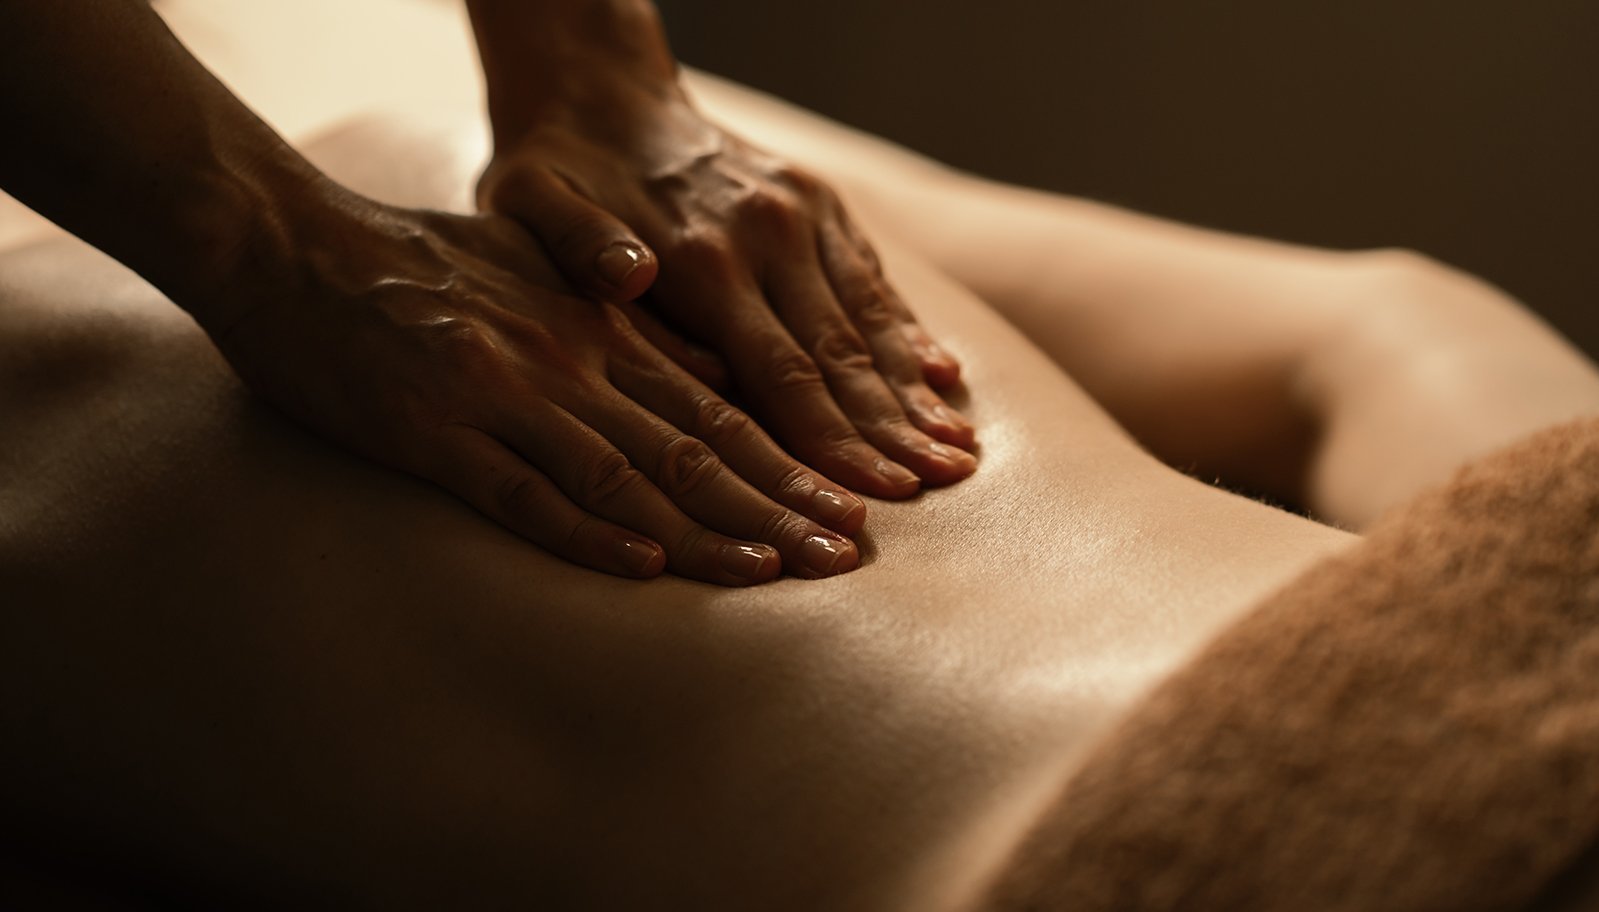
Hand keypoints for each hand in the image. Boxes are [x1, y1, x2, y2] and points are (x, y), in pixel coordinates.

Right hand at [205, 189, 864, 584]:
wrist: (296, 246)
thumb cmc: (424, 265)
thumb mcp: (541, 275)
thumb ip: (624, 325)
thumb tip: (711, 374)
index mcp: (599, 332)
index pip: (718, 409)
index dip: (788, 464)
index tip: (847, 509)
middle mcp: (568, 364)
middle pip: (693, 447)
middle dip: (776, 505)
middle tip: (844, 554)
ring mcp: (502, 398)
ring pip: (625, 473)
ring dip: (705, 526)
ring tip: (775, 571)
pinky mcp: (433, 432)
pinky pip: (520, 493)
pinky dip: (584, 532)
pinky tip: (643, 566)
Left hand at [476, 48, 976, 499]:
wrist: (604, 92)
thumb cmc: (558, 172)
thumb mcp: (532, 202)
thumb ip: (579, 246)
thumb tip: (628, 278)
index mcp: (700, 256)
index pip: (781, 371)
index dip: (832, 440)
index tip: (877, 494)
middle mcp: (766, 234)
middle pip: (841, 355)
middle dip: (893, 431)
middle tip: (941, 485)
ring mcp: (802, 215)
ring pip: (868, 319)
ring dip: (915, 390)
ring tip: (959, 451)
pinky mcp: (820, 204)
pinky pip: (871, 279)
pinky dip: (907, 331)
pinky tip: (944, 375)